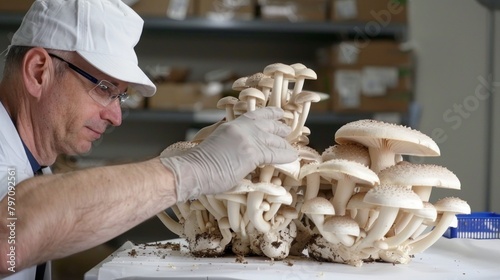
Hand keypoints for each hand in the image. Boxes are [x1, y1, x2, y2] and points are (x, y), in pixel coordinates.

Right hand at [160, 107, 297, 201]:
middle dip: (279, 127)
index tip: (278, 113)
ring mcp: (247, 139)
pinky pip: (275, 153)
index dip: (268, 114)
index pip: (254, 115)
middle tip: (288, 129)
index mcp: (230, 125)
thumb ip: (226, 138)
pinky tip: (293, 157)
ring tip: (293, 146)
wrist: (191, 170)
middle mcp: (240, 128)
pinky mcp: (251, 153)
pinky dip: (285, 155)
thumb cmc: (196, 163)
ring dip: (284, 142)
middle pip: (266, 124)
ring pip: (273, 138)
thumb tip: (234, 141)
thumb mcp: (212, 143)